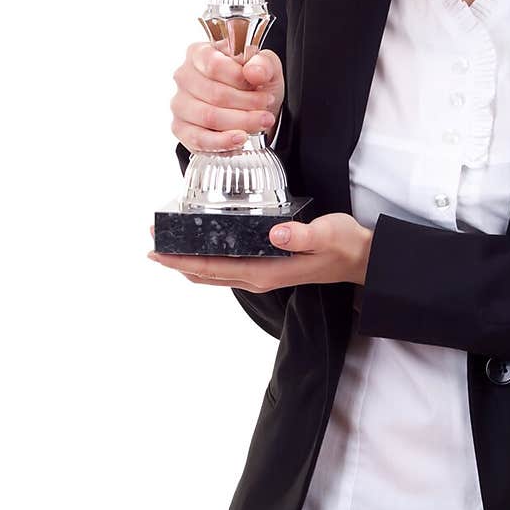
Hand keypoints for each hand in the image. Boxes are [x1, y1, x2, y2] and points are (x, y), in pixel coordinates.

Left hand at [147, 214, 373, 291]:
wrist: (359, 258)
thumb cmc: (342, 244)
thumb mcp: (325, 234)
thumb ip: (300, 235)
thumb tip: (275, 233)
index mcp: (264, 271)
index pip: (211, 269)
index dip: (180, 260)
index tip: (155, 250)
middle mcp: (257, 276)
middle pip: (205, 273)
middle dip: (175, 259)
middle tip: (150, 241)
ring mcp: (261, 273)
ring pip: (213, 272)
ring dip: (187, 260)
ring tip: (166, 244)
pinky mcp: (266, 266)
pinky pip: (226, 266)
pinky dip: (206, 258)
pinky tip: (200, 244)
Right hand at [171, 42, 284, 152]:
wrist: (253, 110)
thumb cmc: (254, 84)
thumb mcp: (267, 68)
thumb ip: (264, 64)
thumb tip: (254, 71)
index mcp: (200, 53)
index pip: (214, 65)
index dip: (240, 78)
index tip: (260, 85)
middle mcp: (184, 77)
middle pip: (214, 93)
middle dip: (247, 103)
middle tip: (267, 105)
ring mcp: (180, 104)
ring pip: (209, 117)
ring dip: (241, 122)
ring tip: (261, 121)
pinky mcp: (181, 129)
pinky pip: (199, 139)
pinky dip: (223, 141)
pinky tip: (241, 139)